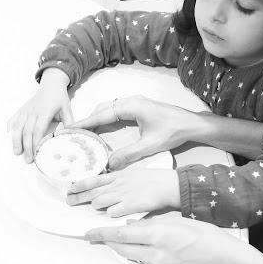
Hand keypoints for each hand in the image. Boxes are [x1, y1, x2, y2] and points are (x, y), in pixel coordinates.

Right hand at [7, 68, 73, 162]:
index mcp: (45, 112)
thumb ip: (69, 123)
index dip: (36, 142)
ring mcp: (25, 110)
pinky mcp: (21, 110)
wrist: (51, 84)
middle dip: (26, 147)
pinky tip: (9, 140)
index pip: (38, 129)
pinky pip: (13, 120)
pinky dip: (10, 131)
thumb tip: (71, 138)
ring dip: (16, 141)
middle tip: (28, 160)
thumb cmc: (60, 98)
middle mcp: (33, 111)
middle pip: (26, 131)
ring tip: (16, 153)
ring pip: (17, 127)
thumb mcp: (67, 110)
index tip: (37, 154)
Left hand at [66, 168, 179, 215]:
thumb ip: (119, 178)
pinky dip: (110, 214)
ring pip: (100, 201)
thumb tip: (108, 183)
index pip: (94, 178)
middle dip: (78, 197)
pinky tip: (111, 214)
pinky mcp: (130, 205)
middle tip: (69, 202)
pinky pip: (113, 212)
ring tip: (92, 209)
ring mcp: (123, 194)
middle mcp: (118, 184)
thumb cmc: (153, 179)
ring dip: (95, 206)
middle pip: (93, 191)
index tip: (70, 188)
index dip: (80, 184)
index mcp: (119, 175)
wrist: (168, 184)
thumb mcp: (133, 173)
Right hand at [69, 95, 199, 169]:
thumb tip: (110, 163)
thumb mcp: (150, 145)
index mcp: (132, 106)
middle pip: (103, 108)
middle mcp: (132, 101)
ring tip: (85, 132)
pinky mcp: (139, 107)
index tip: (71, 128)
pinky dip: (106, 118)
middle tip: (74, 133)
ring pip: (109, 108)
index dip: (86, 122)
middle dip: (88, 120)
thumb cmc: (174, 131)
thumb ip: (129, 154)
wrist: (191, 124)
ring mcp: (135, 102)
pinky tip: (102, 129)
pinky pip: (117, 110)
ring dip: (97, 118)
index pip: (103, 114)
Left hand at [85, 216, 249, 263]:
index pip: (123, 235)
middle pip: (122, 249)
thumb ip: (154, 222)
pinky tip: (143, 244)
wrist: (226, 261)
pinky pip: (145, 260)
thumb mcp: (180, 220)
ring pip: (132, 255)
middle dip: (107, 242)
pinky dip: (139, 251)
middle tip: (95, 235)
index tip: (89, 232)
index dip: (103, 234)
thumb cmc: (209, 236)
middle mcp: (157, 252)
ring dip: (123, 247)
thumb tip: (133, 224)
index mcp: (161, 234)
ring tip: (117, 237)